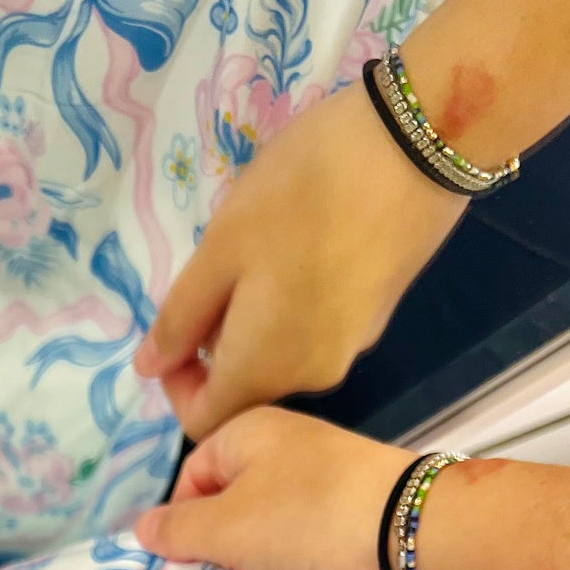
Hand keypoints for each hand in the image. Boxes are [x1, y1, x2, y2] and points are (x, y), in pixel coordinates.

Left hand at [133, 83, 466, 439]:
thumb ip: (180, 319)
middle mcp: (310, 376)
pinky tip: (300, 244)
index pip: (205, 423)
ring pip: (281, 359)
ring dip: (253, 322)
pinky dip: (292, 306)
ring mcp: (351, 347)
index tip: (173, 332)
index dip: (177, 389)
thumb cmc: (302, 193)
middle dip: (216, 348)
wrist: (421, 146)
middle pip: (246, 390)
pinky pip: (315, 331)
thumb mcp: (220, 249)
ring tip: (257, 250)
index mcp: (264, 371)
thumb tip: (148, 370)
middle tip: (215, 271)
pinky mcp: (377, 314)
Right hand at [135, 407, 414, 569]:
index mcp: (249, 432)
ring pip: (268, 540)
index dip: (180, 521)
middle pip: (229, 512)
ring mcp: (324, 489)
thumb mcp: (225, 528)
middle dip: (221, 555)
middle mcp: (287, 453)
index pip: (191, 476)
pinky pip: (307, 556)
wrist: (413, 538)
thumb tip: (142, 529)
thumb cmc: (305, 521)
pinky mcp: (353, 523)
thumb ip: (176, 531)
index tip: (185, 563)